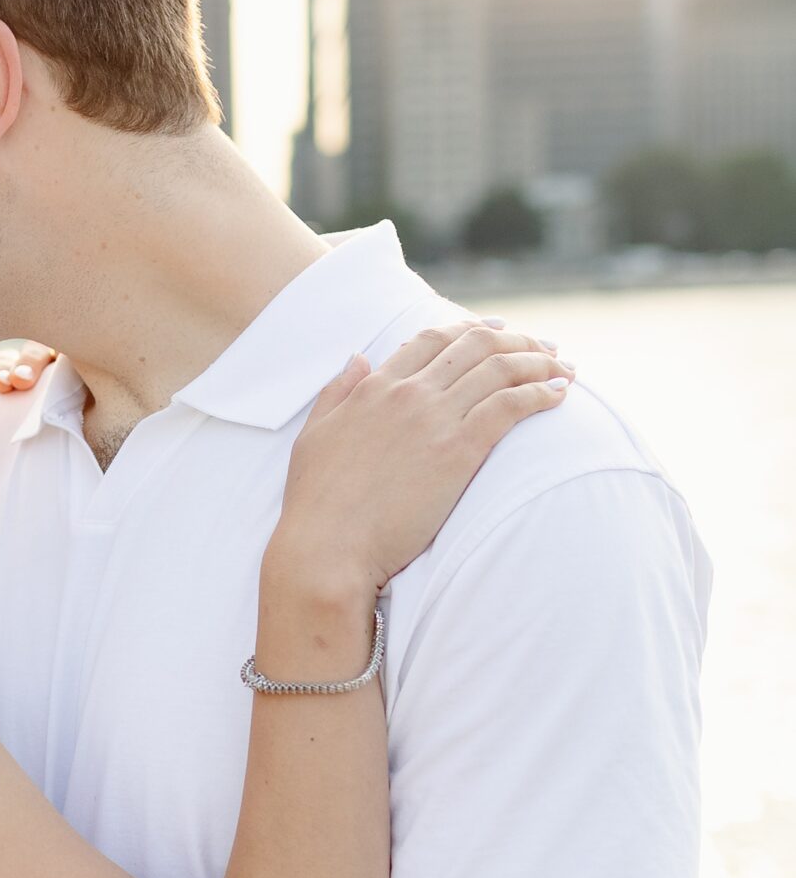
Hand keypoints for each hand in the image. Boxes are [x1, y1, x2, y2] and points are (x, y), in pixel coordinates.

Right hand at [271, 321, 573, 602]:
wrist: (328, 547)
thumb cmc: (316, 504)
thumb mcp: (315, 435)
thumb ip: (337, 393)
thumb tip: (357, 357)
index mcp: (374, 387)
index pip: (432, 340)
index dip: (470, 330)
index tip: (498, 331)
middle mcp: (408, 393)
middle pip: (475, 345)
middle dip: (516, 340)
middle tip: (542, 346)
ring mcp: (435, 419)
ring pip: (500, 369)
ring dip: (539, 362)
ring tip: (564, 367)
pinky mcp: (460, 450)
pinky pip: (511, 406)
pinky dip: (541, 393)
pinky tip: (560, 394)